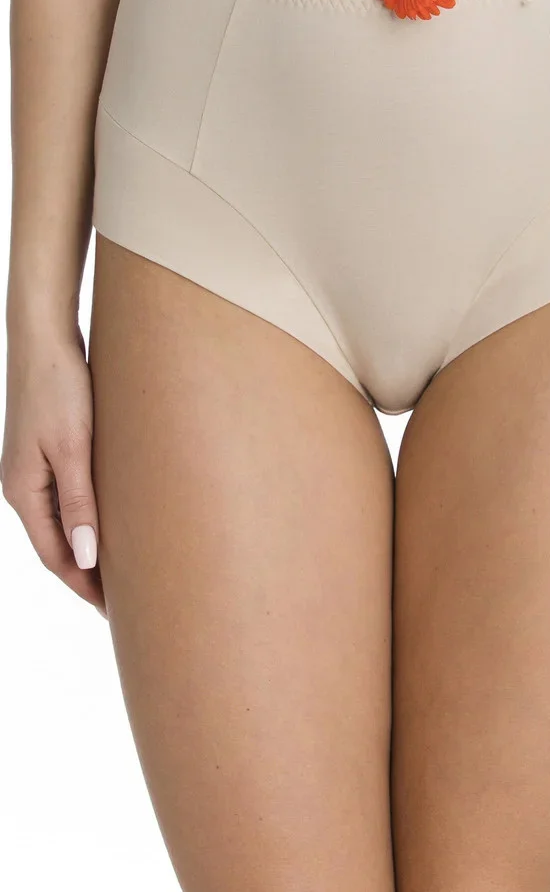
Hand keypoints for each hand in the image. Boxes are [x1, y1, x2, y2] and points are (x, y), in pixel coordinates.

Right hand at [2, 330, 105, 616]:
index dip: (85, 587)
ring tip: (126, 568)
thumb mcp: (72, 447)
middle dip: (88, 575)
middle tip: (127, 600)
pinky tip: (115, 519)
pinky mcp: (51, 449)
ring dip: (91, 545)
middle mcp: (25, 485)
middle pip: (58, 544)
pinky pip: (71, 496)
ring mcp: (36, 467)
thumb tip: (87, 558)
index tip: (116, 612)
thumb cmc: (60, 387)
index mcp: (23, 491)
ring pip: (66, 520)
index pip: (56, 556)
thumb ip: (80, 501)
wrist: (46, 336)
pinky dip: (91, 516)